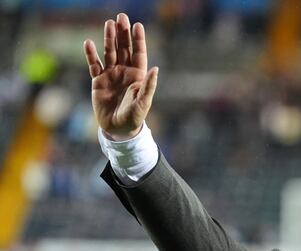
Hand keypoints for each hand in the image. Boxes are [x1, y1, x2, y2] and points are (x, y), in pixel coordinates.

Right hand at [83, 13, 157, 140]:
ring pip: (109, 53)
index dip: (138, 40)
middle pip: (123, 48)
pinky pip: (94, 64)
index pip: (139, 53)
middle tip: (121, 16)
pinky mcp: (98, 81)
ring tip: (108, 23)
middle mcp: (124, 72)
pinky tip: (88, 42)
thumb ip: (149, 86)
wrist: (118, 129)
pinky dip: (91, 54)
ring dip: (109, 38)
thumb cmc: (134, 117)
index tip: (137, 25)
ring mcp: (111, 75)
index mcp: (138, 76)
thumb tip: (156, 69)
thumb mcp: (143, 102)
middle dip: (123, 33)